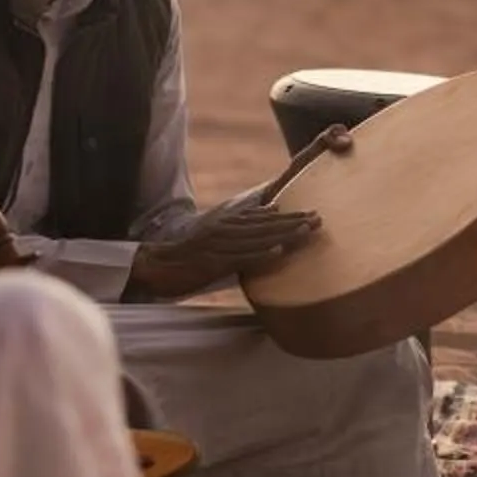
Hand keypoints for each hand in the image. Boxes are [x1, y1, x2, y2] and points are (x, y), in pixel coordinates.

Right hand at [124, 131, 346, 300]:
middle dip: (293, 221)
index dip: (289, 215)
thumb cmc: (188, 255)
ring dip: (283, 234)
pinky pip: (241, 258)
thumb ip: (243, 226)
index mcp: (227, 224)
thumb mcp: (216, 236)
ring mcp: (219, 246)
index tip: (313, 212)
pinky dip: (261, 255)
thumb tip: (271, 213)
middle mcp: (225, 230)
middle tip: (320, 219)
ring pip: (257, 239)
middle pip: (265, 225)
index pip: (263, 217)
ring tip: (307, 231)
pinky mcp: (212, 263)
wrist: (156, 265)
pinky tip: (279, 252)